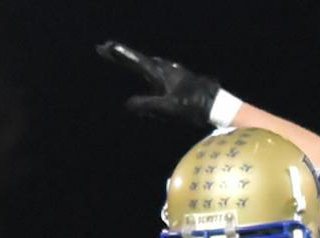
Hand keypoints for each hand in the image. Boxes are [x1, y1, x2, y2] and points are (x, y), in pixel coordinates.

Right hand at [97, 41, 223, 124]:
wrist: (214, 104)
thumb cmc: (192, 106)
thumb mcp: (167, 108)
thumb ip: (147, 105)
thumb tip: (127, 103)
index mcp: (160, 72)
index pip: (135, 61)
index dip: (120, 54)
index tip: (105, 47)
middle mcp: (164, 69)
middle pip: (139, 59)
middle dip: (122, 55)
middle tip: (106, 49)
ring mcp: (171, 73)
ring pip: (148, 64)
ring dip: (133, 60)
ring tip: (120, 56)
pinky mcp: (177, 79)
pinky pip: (155, 71)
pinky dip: (145, 68)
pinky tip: (148, 73)